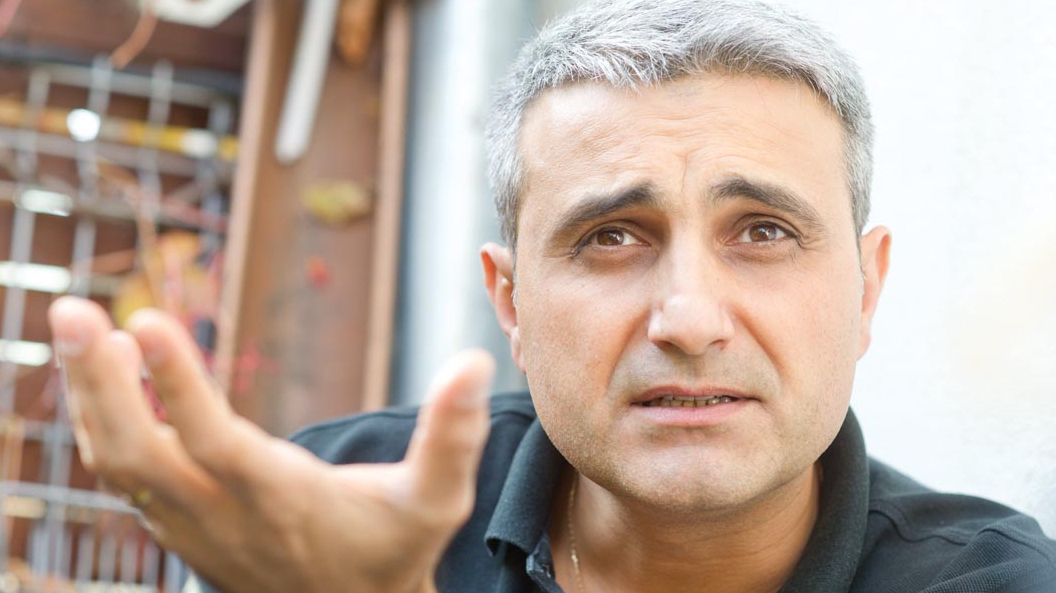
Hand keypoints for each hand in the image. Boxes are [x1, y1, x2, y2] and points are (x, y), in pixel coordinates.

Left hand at [48, 296, 493, 592]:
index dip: (178, 385)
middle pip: (136, 452)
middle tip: (73, 313)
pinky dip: (103, 418)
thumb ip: (452, 435)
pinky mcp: (177, 521)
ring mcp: (188, 522)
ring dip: (90, 395)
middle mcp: (219, 513)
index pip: (214, 443)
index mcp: (280, 500)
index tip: (147, 321)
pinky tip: (106, 369)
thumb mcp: (435, 501)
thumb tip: (472, 362)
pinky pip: (122, 470)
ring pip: (117, 460)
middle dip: (97, 383)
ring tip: (80, 328)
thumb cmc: (391, 549)